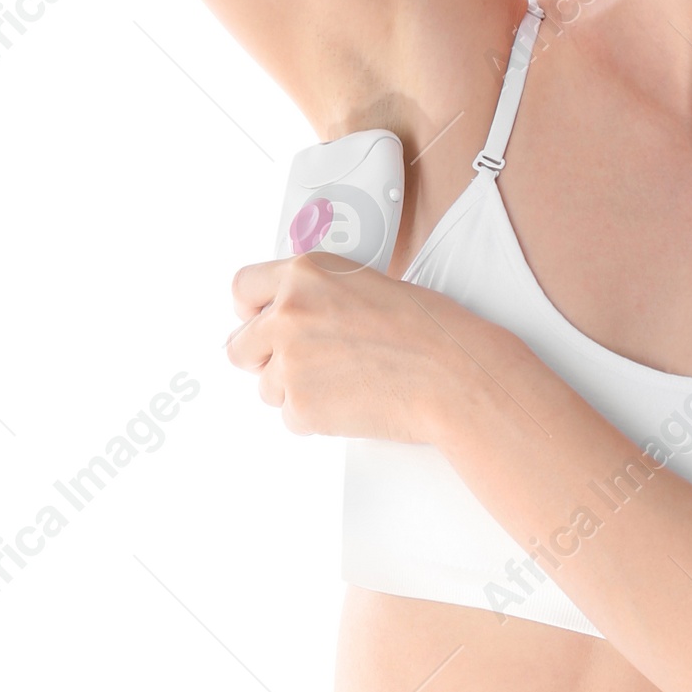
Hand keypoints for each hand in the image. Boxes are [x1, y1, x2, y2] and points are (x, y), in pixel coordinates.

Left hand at [225, 253, 485, 440]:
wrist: (452, 375)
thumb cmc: (427, 330)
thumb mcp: (365, 284)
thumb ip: (317, 295)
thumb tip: (287, 316)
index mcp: (306, 273)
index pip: (242, 287)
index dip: (251, 310)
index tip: (258, 321)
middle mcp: (289, 313)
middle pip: (240, 346)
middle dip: (265, 358)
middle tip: (304, 364)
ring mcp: (290, 362)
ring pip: (266, 387)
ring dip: (296, 389)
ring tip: (345, 381)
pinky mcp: (300, 406)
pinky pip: (290, 417)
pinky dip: (316, 417)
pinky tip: (352, 401)